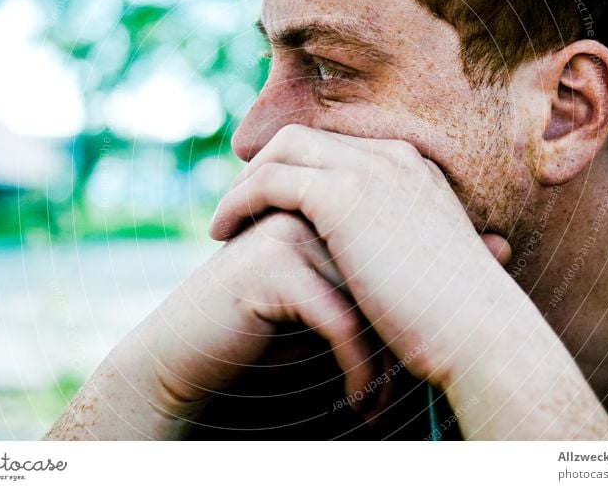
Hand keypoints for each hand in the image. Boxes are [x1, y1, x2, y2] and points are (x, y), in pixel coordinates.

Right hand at [132, 211, 389, 420]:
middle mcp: (307, 209)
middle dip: (396, 341)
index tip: (411, 367)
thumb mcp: (318, 302)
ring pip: (368, 300)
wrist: (184, 351)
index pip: (389, 252)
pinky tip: (358, 403)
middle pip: (383, 275)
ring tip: (383, 404)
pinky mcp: (274, 266)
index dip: (403, 313)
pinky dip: (358, 370)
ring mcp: (288, 233)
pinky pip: (340, 322)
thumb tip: (423, 312)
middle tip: (403, 394)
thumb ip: (360, 285)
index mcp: (321, 204)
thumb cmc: (260, 331)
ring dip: (382, 364)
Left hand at [209, 124, 519, 388]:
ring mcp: (369, 170)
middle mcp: (392, 157)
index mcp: (413, 169)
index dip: (298, 171)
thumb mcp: (427, 263)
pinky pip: (270, 181)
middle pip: (306, 138)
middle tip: (241, 206)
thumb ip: (401, 244)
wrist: (480, 334)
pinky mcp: (343, 196)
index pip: (338, 148)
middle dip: (265, 166)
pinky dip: (239, 200)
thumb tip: (386, 260)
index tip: (272, 205)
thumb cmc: (457, 317)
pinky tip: (223, 232)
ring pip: (282, 150)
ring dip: (245, 181)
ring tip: (225, 220)